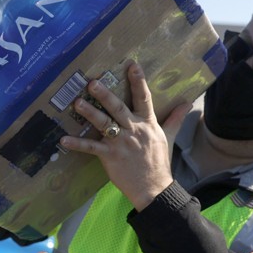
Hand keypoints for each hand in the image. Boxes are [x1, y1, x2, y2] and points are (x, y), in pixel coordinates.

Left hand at [59, 62, 190, 211]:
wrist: (154, 188)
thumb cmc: (159, 162)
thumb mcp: (169, 137)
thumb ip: (175, 118)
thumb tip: (188, 103)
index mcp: (148, 124)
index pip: (144, 98)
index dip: (138, 81)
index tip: (132, 65)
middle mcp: (134, 130)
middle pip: (119, 108)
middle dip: (105, 95)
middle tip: (92, 83)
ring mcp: (121, 143)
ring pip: (104, 124)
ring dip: (90, 113)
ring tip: (77, 103)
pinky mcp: (110, 157)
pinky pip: (91, 148)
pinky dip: (77, 144)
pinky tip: (64, 139)